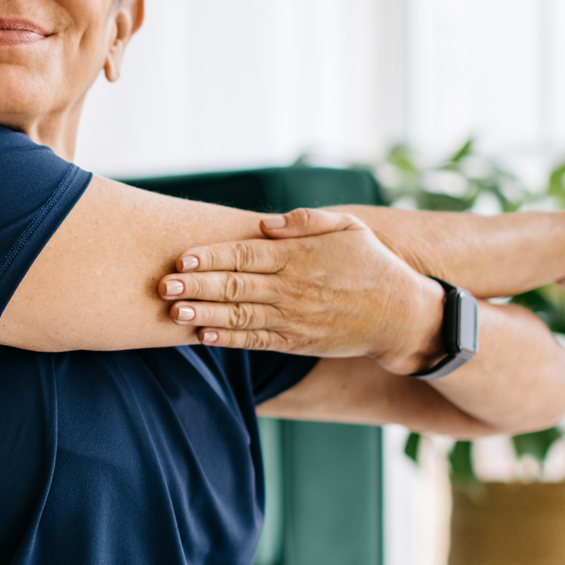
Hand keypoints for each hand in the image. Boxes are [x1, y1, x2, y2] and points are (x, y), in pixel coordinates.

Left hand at [158, 208, 444, 372]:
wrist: (401, 316)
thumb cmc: (371, 264)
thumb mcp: (347, 227)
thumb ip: (305, 221)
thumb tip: (265, 223)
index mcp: (298, 256)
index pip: (244, 254)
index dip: (210, 257)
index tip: (182, 258)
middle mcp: (292, 288)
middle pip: (234, 286)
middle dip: (195, 287)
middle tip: (162, 285)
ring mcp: (294, 318)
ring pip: (239, 317)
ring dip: (204, 315)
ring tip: (173, 312)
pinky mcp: (297, 342)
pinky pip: (256, 341)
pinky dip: (229, 339)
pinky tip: (204, 336)